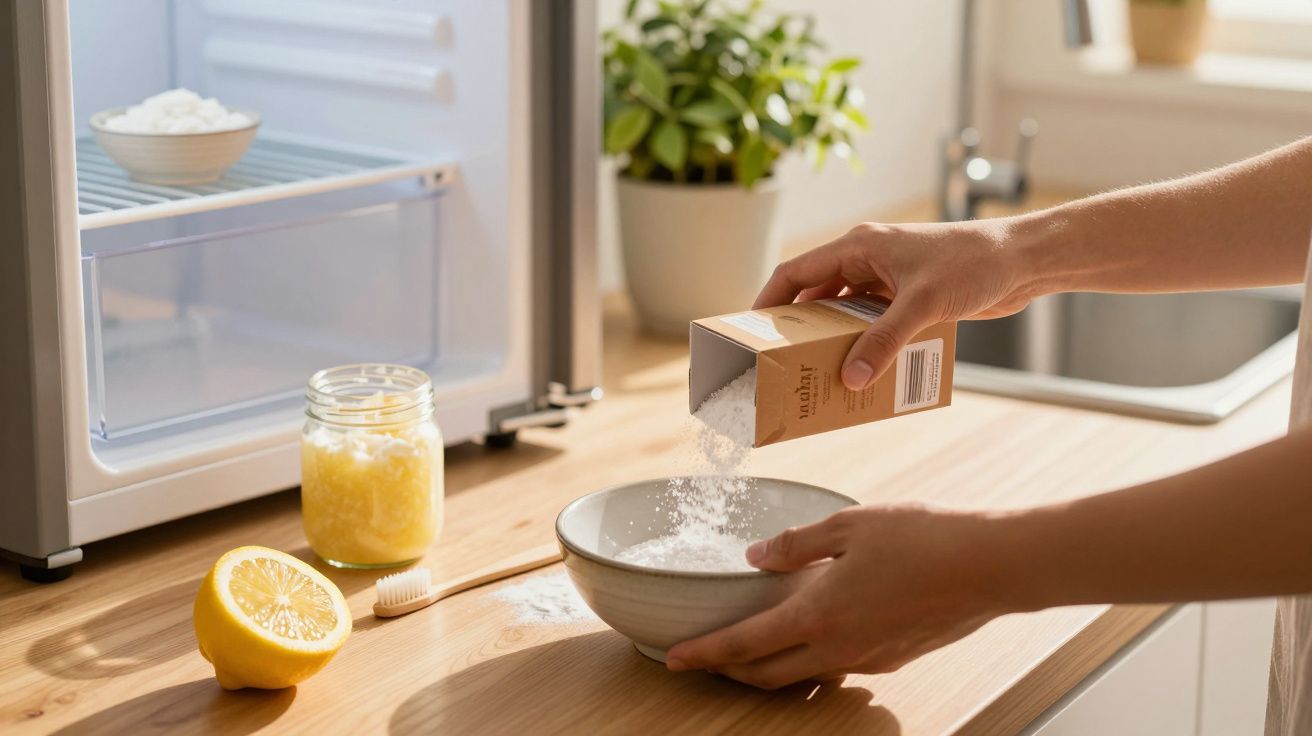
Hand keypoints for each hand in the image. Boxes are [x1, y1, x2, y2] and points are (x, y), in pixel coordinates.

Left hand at [664, 505, 1008, 688]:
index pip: (743, 646)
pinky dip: (813, 659)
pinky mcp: (895, 658)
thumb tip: (757, 556)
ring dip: (771, 669)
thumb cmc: (923, 539)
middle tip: (704, 659)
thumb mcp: (848, 525)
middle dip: (728, 673)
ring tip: (753, 647)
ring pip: (804, 676)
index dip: (703, 655)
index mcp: (817, 615)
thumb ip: (796, 543)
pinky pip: (839, 668)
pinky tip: (816, 633)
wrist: (991, 567)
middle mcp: (837, 649)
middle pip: (767, 676)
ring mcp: (868, 660)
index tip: (673, 658)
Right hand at [754, 219, 1042, 389]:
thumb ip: (884, 341)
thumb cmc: (974, 264)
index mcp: (859, 245)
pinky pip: (874, 323)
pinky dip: (865, 344)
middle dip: (799, 327)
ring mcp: (888, 278)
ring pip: (845, 312)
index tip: (751, 330)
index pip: (796, 271)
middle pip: (816, 294)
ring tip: (819, 372)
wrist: (1022, 261)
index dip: (769, 300)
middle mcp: (868, 259)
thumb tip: (851, 378)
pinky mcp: (909, 297)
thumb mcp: (923, 305)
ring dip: (834, 339)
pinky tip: (864, 370)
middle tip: (783, 361)